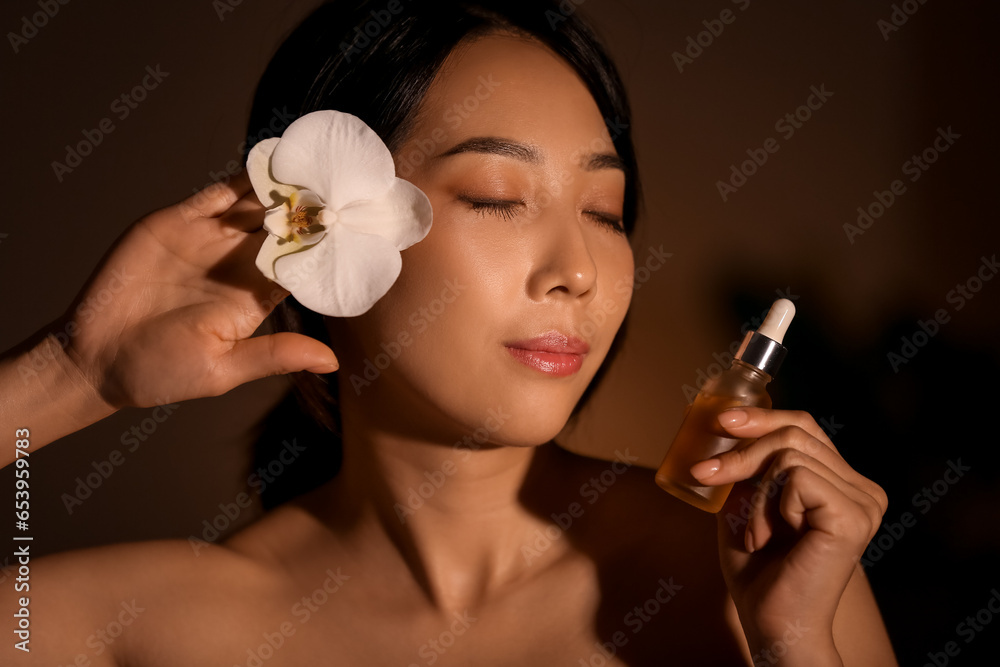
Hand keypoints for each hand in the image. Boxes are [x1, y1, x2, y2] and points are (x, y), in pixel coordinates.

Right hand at [56, 171, 338, 410]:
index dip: (324, 248)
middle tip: (342, 188)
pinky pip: (214, 195)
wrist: (96, 357)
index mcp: (255, 297)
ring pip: (254, 206)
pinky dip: (240, 179)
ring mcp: (208, 240)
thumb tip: (332, 363)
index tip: (355, 230)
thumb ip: (276, 355)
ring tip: (314, 168)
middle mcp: (237, 264)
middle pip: (283, 228)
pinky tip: (268, 164)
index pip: (299, 264)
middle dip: (310, 210)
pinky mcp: (177, 223)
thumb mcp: (224, 369)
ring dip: (282, 189)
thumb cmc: (162, 373)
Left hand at [689, 408, 886, 661]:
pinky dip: (767, 506)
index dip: (763, 417)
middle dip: (742, 450)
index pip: (805, 427)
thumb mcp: (745, 507)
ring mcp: (863, 502)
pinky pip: (794, 477)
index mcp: (843, 485)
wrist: (771, 624)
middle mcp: (862, 490)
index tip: (722, 420)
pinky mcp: (852, 514)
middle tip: (705, 474)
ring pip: (788, 454)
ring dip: (753, 494)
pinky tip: (768, 539)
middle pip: (795, 432)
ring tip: (754, 534)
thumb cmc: (759, 572)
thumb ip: (747, 470)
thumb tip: (726, 426)